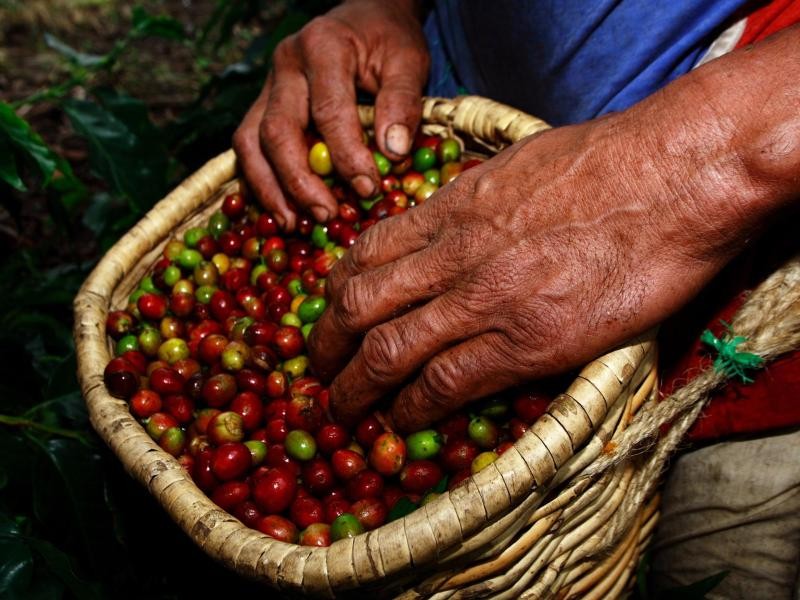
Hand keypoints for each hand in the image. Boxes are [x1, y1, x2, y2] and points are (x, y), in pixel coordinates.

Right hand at [232, 0, 428, 230]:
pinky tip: (281, 210)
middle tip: (326, 215)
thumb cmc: (387, 41)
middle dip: (300, 182)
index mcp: (322, 48)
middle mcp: (285, 65)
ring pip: (251, 142)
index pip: (329, 112)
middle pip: (278, 132)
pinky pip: (248, 148)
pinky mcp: (262, 106)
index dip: (346, 156)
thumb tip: (393, 153)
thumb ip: (403, 103)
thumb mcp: (408, 61)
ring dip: (270, 188)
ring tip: (292, 224)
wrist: (364, 17)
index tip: (368, 189)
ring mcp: (267, 86)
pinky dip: (261, 181)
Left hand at [308, 86, 781, 430]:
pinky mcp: (526, 342)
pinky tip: (402, 421)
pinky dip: (415, 407)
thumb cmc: (610, 160)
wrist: (675, 177)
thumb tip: (455, 210)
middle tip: (316, 369)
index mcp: (454, 208)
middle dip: (326, 343)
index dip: (336, 287)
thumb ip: (477, 194)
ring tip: (342, 407)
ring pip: (389, 351)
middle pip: (360, 304)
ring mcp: (485, 301)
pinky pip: (447, 382)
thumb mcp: (521, 161)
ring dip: (356, 386)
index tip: (329, 310)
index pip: (368, 251)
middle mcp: (454, 256)